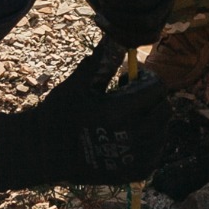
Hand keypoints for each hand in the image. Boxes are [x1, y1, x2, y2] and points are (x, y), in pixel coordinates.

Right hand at [0, 39, 168, 189]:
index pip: (157, 88)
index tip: (127, 80)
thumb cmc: (57, 114)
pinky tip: (129, 135)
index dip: (147, 79)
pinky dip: (150, 141)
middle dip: (151, 99)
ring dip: (151, 119)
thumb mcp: (77, 84)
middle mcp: (131, 138)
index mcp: (118, 113)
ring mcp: (135, 159)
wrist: (44, 154)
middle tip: (128, 97)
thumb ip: (102, 61)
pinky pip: (157, 151)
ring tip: (126, 117)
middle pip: (165, 109)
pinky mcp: (134, 173)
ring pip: (163, 131)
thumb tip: (117, 35)